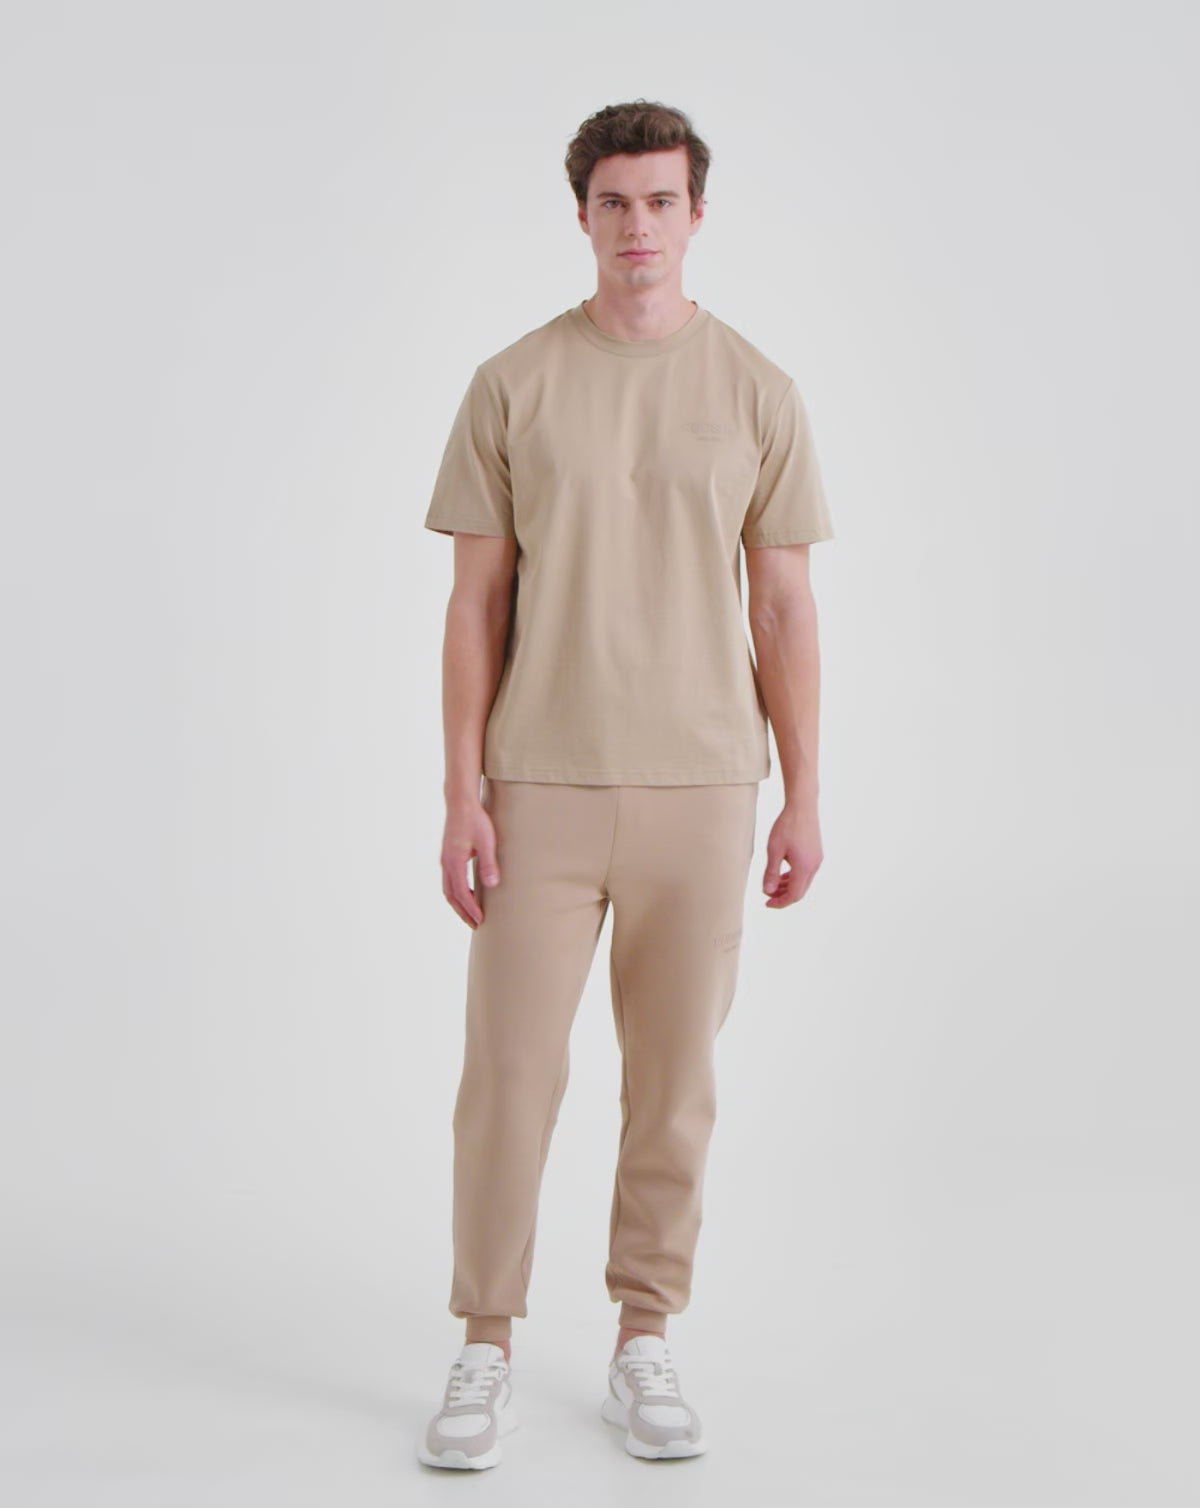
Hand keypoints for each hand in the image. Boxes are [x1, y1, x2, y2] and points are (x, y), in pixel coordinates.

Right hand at [440, 797, 500, 927]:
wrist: (460, 803)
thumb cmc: (475, 820)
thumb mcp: (486, 842)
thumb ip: (488, 864)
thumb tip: (492, 885)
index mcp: (454, 862)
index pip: (461, 893)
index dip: (470, 909)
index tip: (480, 920)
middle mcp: (446, 863)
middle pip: (451, 896)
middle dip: (463, 912)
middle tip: (475, 925)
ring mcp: (445, 860)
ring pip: (448, 889)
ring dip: (458, 904)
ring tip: (471, 914)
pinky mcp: (447, 856)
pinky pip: (449, 881)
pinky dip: (456, 893)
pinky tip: (467, 895)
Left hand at [762, 801, 823, 908]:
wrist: (802, 806)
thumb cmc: (787, 826)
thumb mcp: (774, 850)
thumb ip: (771, 873)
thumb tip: (768, 891)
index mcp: (804, 868)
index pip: (794, 895)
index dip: (780, 903)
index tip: (767, 903)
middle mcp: (814, 866)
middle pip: (800, 891)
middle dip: (783, 896)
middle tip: (768, 896)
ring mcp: (817, 860)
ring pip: (803, 882)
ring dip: (788, 886)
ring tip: (773, 885)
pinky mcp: (816, 854)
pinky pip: (806, 873)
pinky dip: (794, 877)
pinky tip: (783, 874)